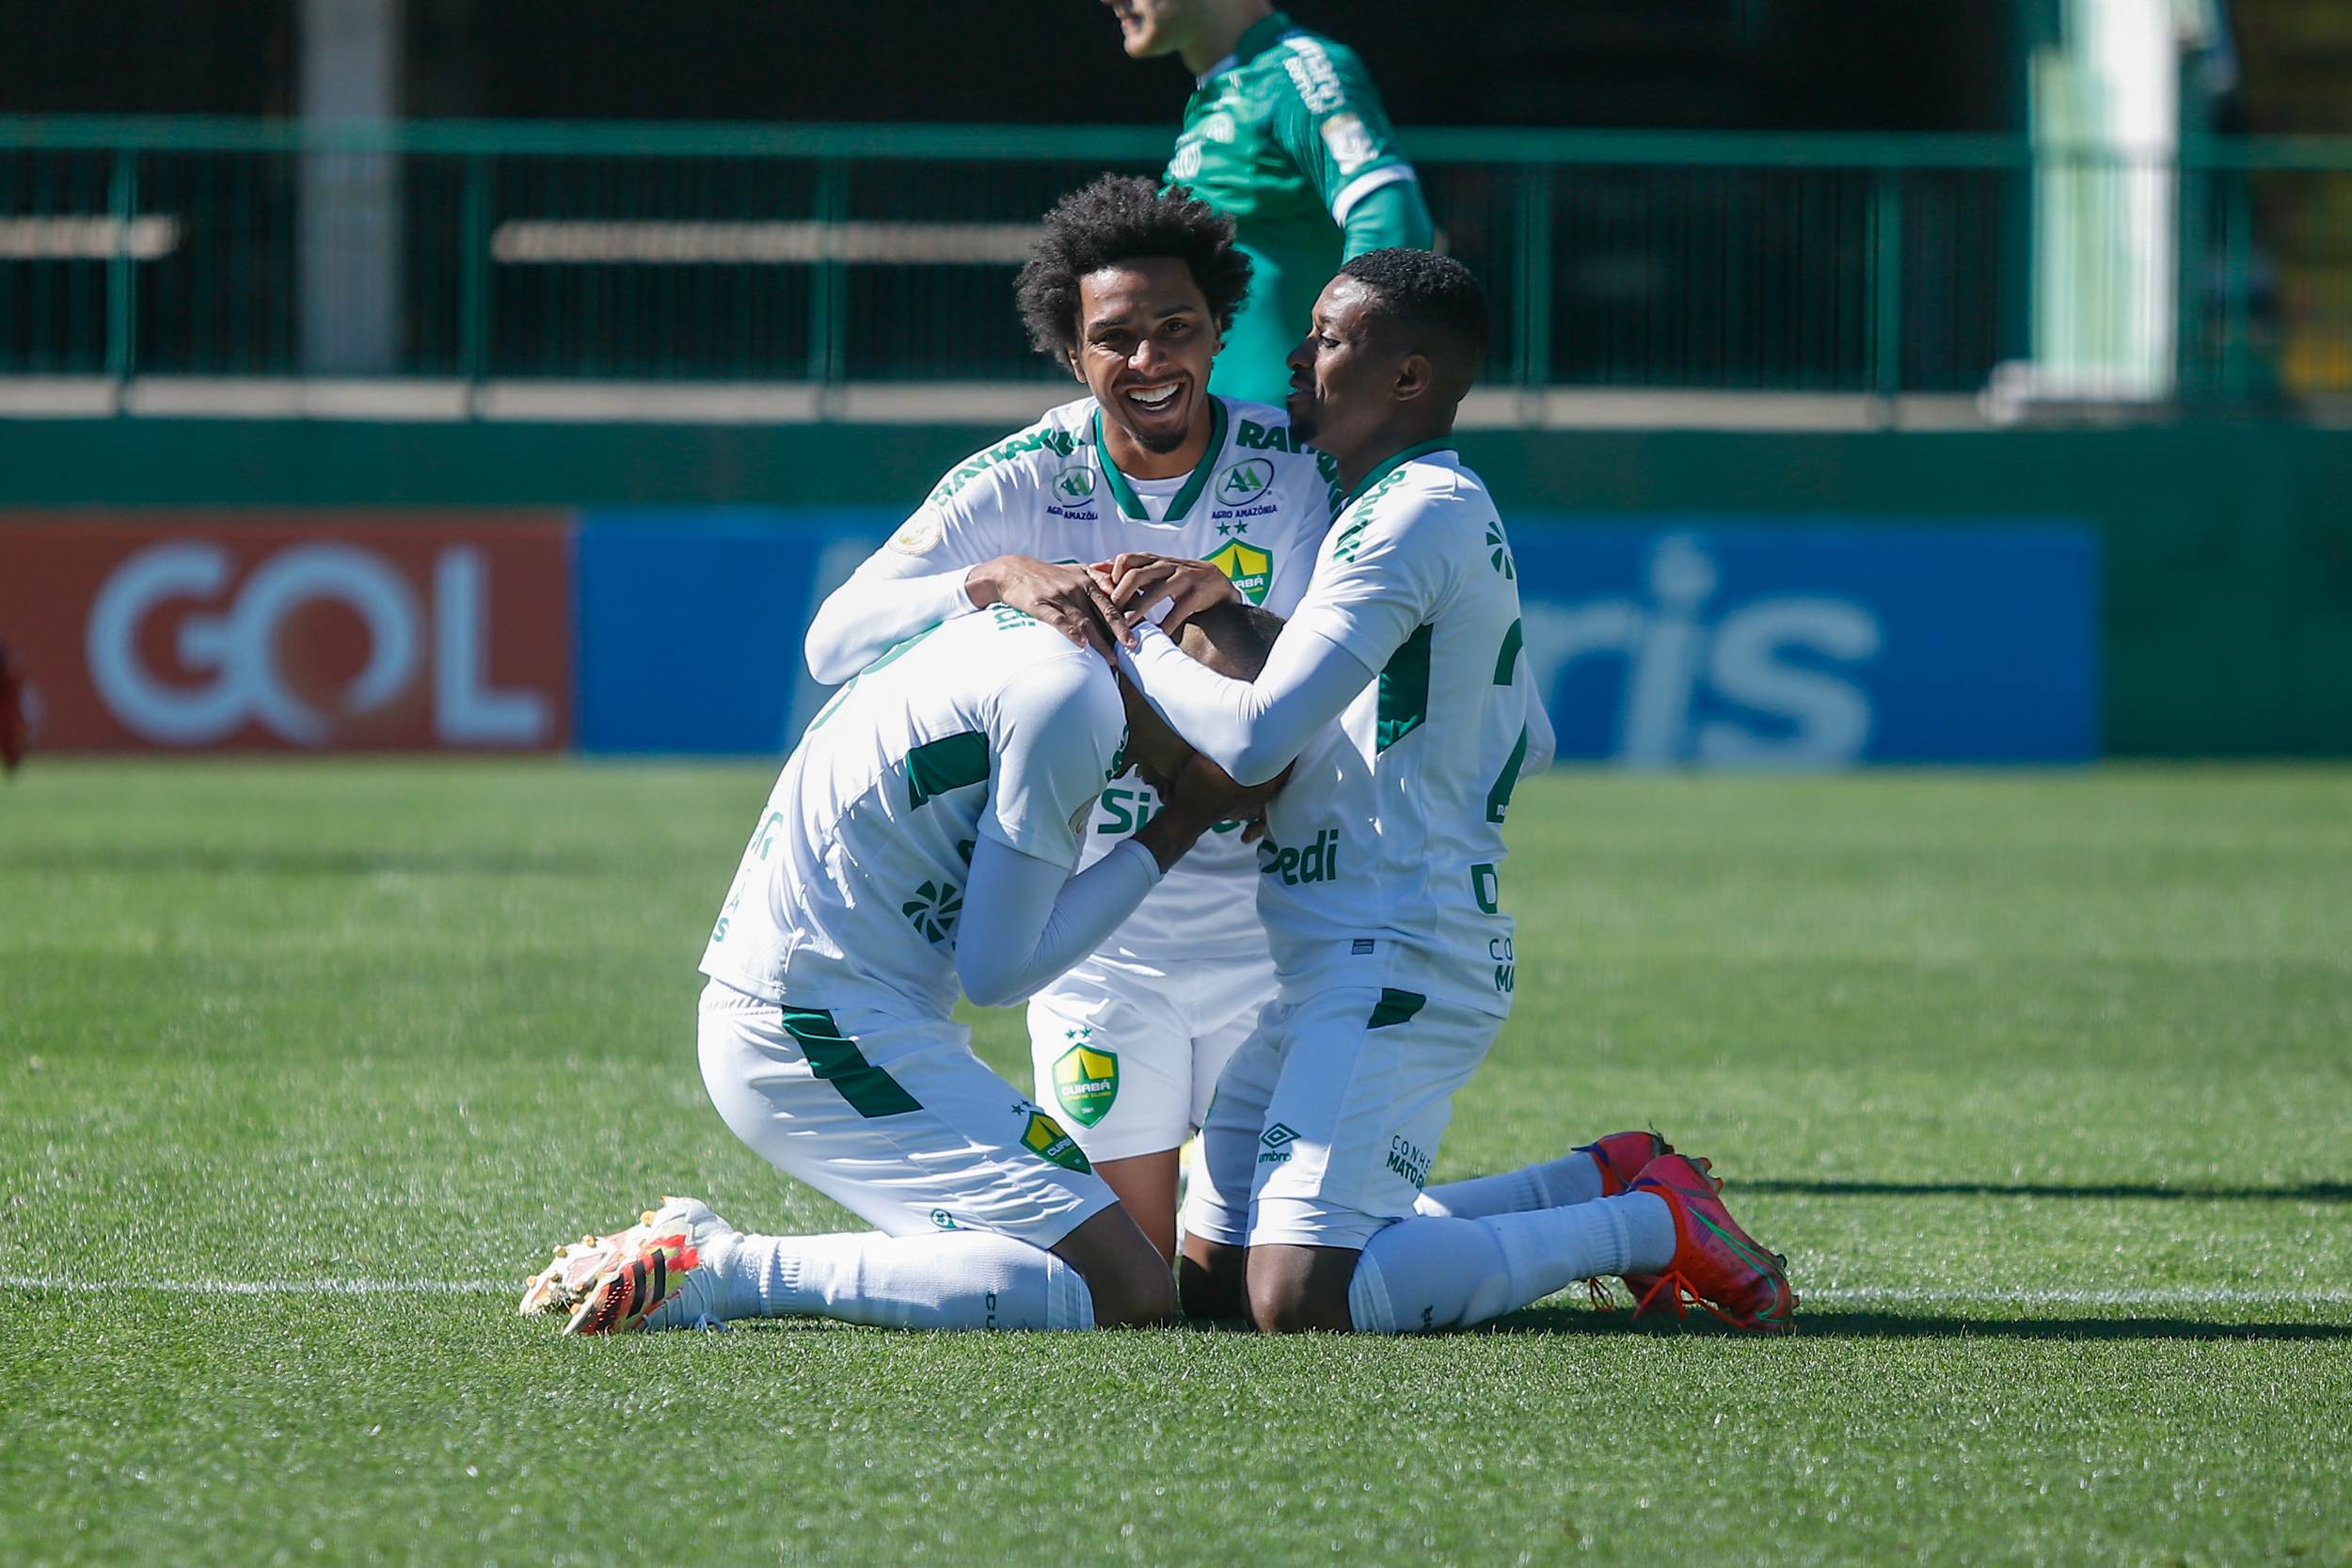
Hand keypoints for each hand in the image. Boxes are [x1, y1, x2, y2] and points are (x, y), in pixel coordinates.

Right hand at [965, 555, 1121, 661]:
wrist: (1012, 571)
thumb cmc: (1048, 574)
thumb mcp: (1076, 570)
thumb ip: (1099, 579)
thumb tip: (1121, 592)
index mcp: (1087, 579)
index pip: (1112, 601)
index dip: (1126, 617)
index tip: (1140, 633)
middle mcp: (1076, 586)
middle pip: (1103, 611)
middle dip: (1119, 631)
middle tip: (1133, 647)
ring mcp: (1058, 595)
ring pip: (1084, 620)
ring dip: (1099, 641)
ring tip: (1111, 658)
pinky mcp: (1040, 604)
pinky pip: (1058, 619)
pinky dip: (1071, 632)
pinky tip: (1082, 644)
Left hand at [1096, 552, 1240, 633]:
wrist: (1216, 583)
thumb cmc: (1177, 577)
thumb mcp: (1153, 569)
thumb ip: (1127, 569)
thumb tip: (1094, 567)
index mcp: (1154, 560)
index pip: (1127, 559)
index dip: (1112, 575)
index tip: (1102, 594)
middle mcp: (1167, 565)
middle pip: (1137, 574)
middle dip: (1121, 594)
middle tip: (1109, 613)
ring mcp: (1183, 578)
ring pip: (1156, 592)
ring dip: (1139, 610)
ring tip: (1126, 626)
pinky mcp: (1196, 594)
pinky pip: (1178, 610)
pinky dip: (1167, 624)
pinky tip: (1157, 636)